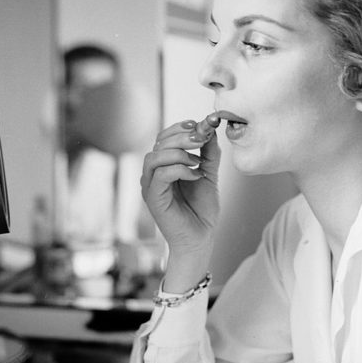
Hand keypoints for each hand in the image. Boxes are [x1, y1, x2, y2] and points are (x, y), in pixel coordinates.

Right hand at [141, 117, 220, 265]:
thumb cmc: (202, 210)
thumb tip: (211, 130)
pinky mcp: (153, 198)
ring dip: (178, 152)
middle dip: (181, 137)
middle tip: (201, 139)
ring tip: (197, 161)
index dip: (178, 128)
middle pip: (158, 144)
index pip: (162, 138)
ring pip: (154, 157)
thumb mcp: (209, 174)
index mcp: (163, 166)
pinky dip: (180, 169)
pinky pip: (161, 174)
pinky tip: (196, 175)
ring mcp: (150, 186)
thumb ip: (208, 153)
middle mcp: (152, 174)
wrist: (201, 237)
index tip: (198, 125)